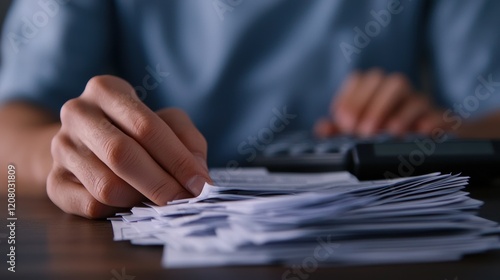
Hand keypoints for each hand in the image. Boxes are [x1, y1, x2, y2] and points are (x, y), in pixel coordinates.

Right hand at [47, 75, 210, 217]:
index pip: (146, 127)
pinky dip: (117, 210)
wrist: (86, 143)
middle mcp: (77, 113)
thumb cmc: (135, 131)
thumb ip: (188, 140)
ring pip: (106, 186)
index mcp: (105, 89)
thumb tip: (198, 177)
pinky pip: (91, 205)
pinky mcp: (53, 181)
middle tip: (186, 200)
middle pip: (121, 155)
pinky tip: (127, 200)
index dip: (177, 159)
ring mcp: (61, 147)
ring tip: (154, 195)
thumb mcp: (167, 122)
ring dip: (139, 197)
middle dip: (161, 183)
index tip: (201, 183)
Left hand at [315, 69, 444, 137]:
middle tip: (361, 130)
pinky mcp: (440, 120)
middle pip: (389, 83)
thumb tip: (322, 129)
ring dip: (399, 113)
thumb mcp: (358, 131)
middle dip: (372, 105)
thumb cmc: (384, 132)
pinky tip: (418, 132)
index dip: (350, 98)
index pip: (360, 80)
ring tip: (386, 131)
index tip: (342, 121)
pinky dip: (428, 121)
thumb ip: (338, 129)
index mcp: (376, 89)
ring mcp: (422, 105)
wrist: (427, 141)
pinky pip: (436, 115)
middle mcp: (399, 92)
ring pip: (413, 95)